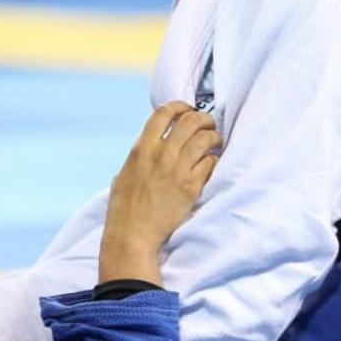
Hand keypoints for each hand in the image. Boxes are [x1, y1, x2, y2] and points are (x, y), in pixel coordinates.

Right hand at [98, 102, 221, 283]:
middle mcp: (160, 154)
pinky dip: (213, 161)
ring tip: (215, 142)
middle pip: (190, 120)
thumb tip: (150, 144)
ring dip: (214, 137)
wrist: (132, 234)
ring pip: (205, 139)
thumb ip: (140, 155)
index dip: (180, 106)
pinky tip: (211, 165)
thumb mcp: (124, 173)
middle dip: (204, 118)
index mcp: (142, 148)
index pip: (164, 112)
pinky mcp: (190, 187)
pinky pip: (210, 163)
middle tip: (209, 124)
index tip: (188, 109)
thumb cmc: (125, 208)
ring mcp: (176, 169)